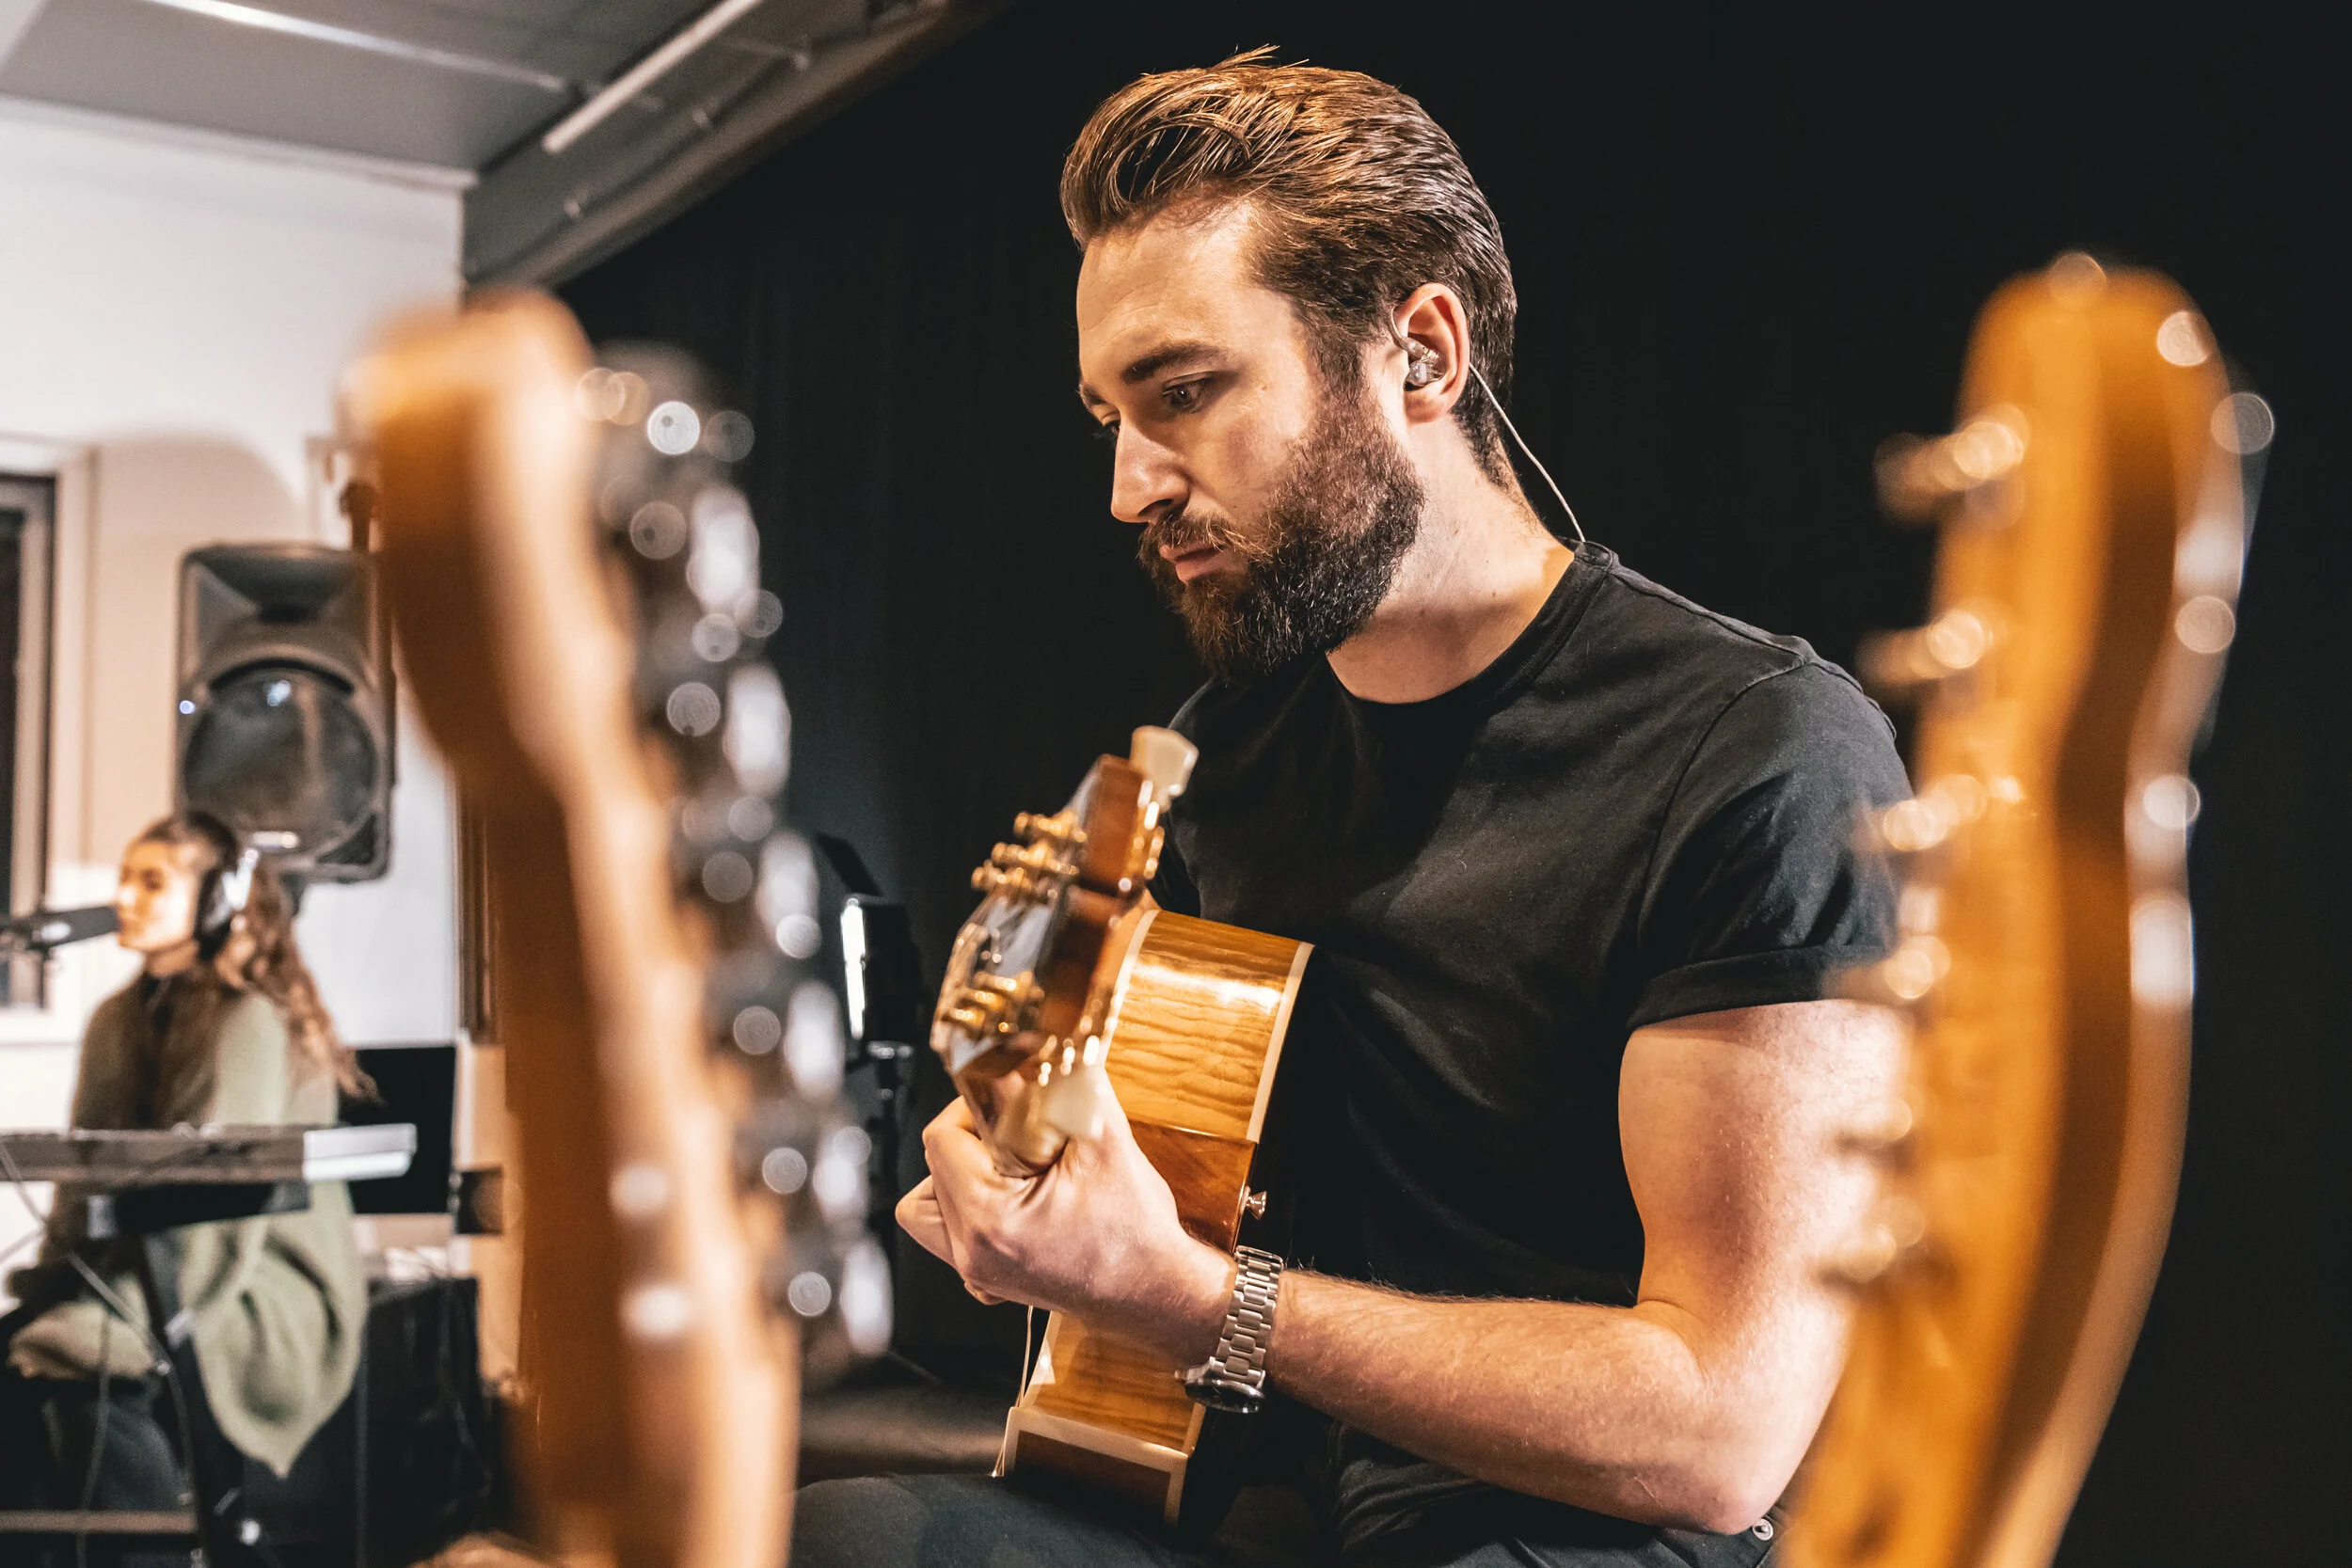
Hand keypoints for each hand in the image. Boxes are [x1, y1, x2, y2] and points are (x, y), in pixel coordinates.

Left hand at [895, 1087, 1232, 1365]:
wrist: (1157, 1292)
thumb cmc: (1137, 1232)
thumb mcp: (1106, 1143)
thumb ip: (1067, 1087)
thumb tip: (1044, 1041)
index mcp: (991, 1218)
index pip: (942, 1138)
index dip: (976, 1107)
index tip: (1014, 1102)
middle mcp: (972, 1252)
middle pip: (933, 1165)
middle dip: (975, 1137)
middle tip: (1022, 1134)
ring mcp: (976, 1271)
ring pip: (928, 1204)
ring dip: (959, 1173)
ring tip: (1008, 1166)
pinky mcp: (985, 1278)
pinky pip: (949, 1233)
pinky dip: (967, 1207)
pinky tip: (1011, 1197)